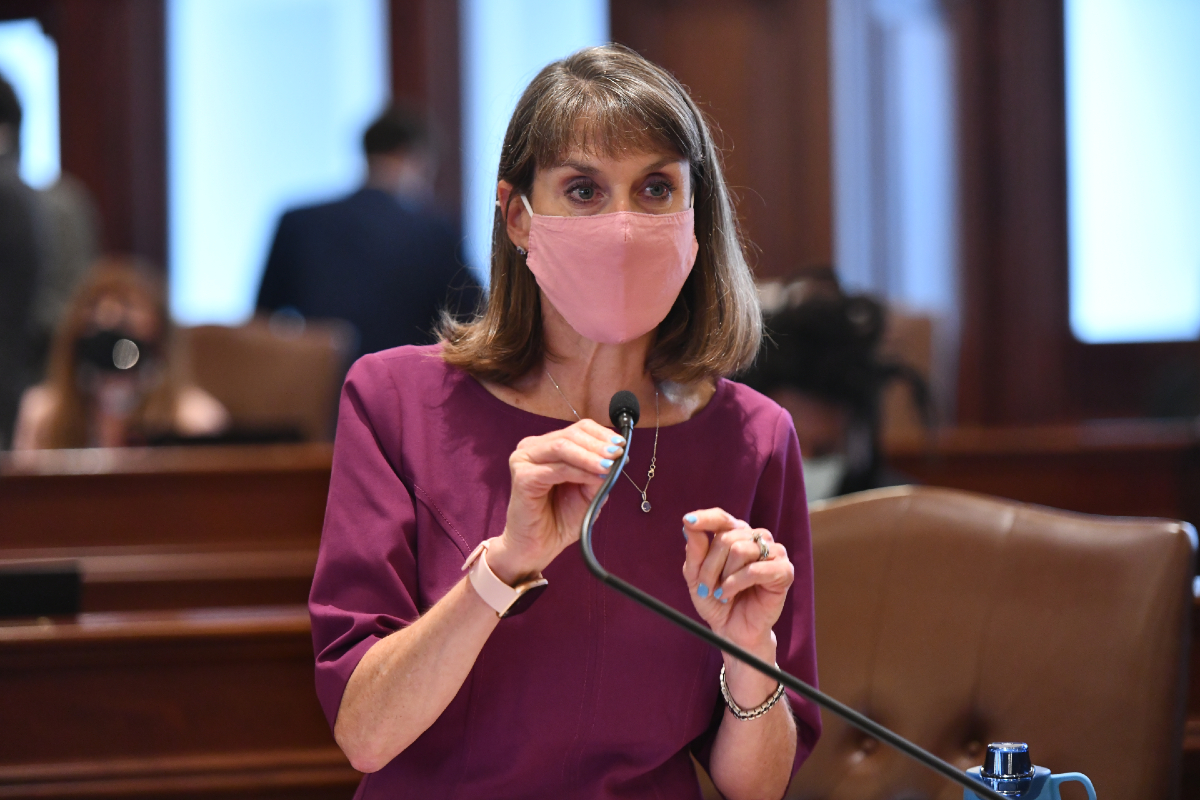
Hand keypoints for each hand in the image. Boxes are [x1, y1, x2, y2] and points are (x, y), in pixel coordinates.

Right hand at [488, 419, 625, 583]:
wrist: (538, 547)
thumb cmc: (559, 519)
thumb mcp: (587, 491)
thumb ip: (598, 471)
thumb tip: (615, 455)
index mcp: (547, 446)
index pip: (578, 429)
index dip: (602, 434)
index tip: (621, 444)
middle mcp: (533, 448)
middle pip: (571, 434)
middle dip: (599, 444)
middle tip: (618, 454)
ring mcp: (524, 460)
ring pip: (563, 446)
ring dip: (590, 456)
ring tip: (609, 465)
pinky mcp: (522, 477)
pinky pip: (557, 469)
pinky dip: (580, 472)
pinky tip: (596, 477)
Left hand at [681, 509, 793, 657]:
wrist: (733, 630)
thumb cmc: (717, 601)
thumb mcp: (696, 577)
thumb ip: (695, 551)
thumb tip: (690, 525)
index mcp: (736, 534)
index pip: (722, 517)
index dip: (705, 518)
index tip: (688, 520)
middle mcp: (757, 538)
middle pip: (726, 538)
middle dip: (709, 566)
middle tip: (705, 587)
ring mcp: (774, 552)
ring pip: (740, 550)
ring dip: (724, 576)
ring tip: (721, 593)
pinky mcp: (784, 571)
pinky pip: (755, 569)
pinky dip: (737, 583)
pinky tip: (730, 593)